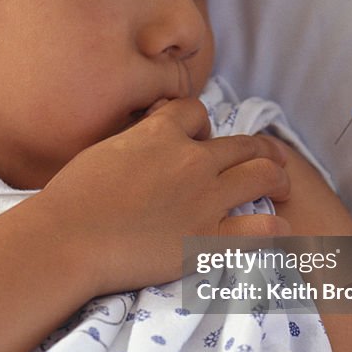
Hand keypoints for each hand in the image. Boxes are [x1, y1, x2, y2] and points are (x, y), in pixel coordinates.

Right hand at [38, 97, 290, 295]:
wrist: (67, 237)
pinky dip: (275, 229)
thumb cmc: (71, 198)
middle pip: (243, 144)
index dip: (204, 126)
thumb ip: (132, 143)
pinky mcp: (208, 238)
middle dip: (262, 149)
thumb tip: (139, 144)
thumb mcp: (103, 150)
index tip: (204, 140)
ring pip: (262, 174)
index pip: (198, 113)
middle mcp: (192, 160)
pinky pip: (260, 229)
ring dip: (278, 178)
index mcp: (161, 133)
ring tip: (284, 186)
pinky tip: (279, 230)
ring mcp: (205, 198)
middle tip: (273, 158)